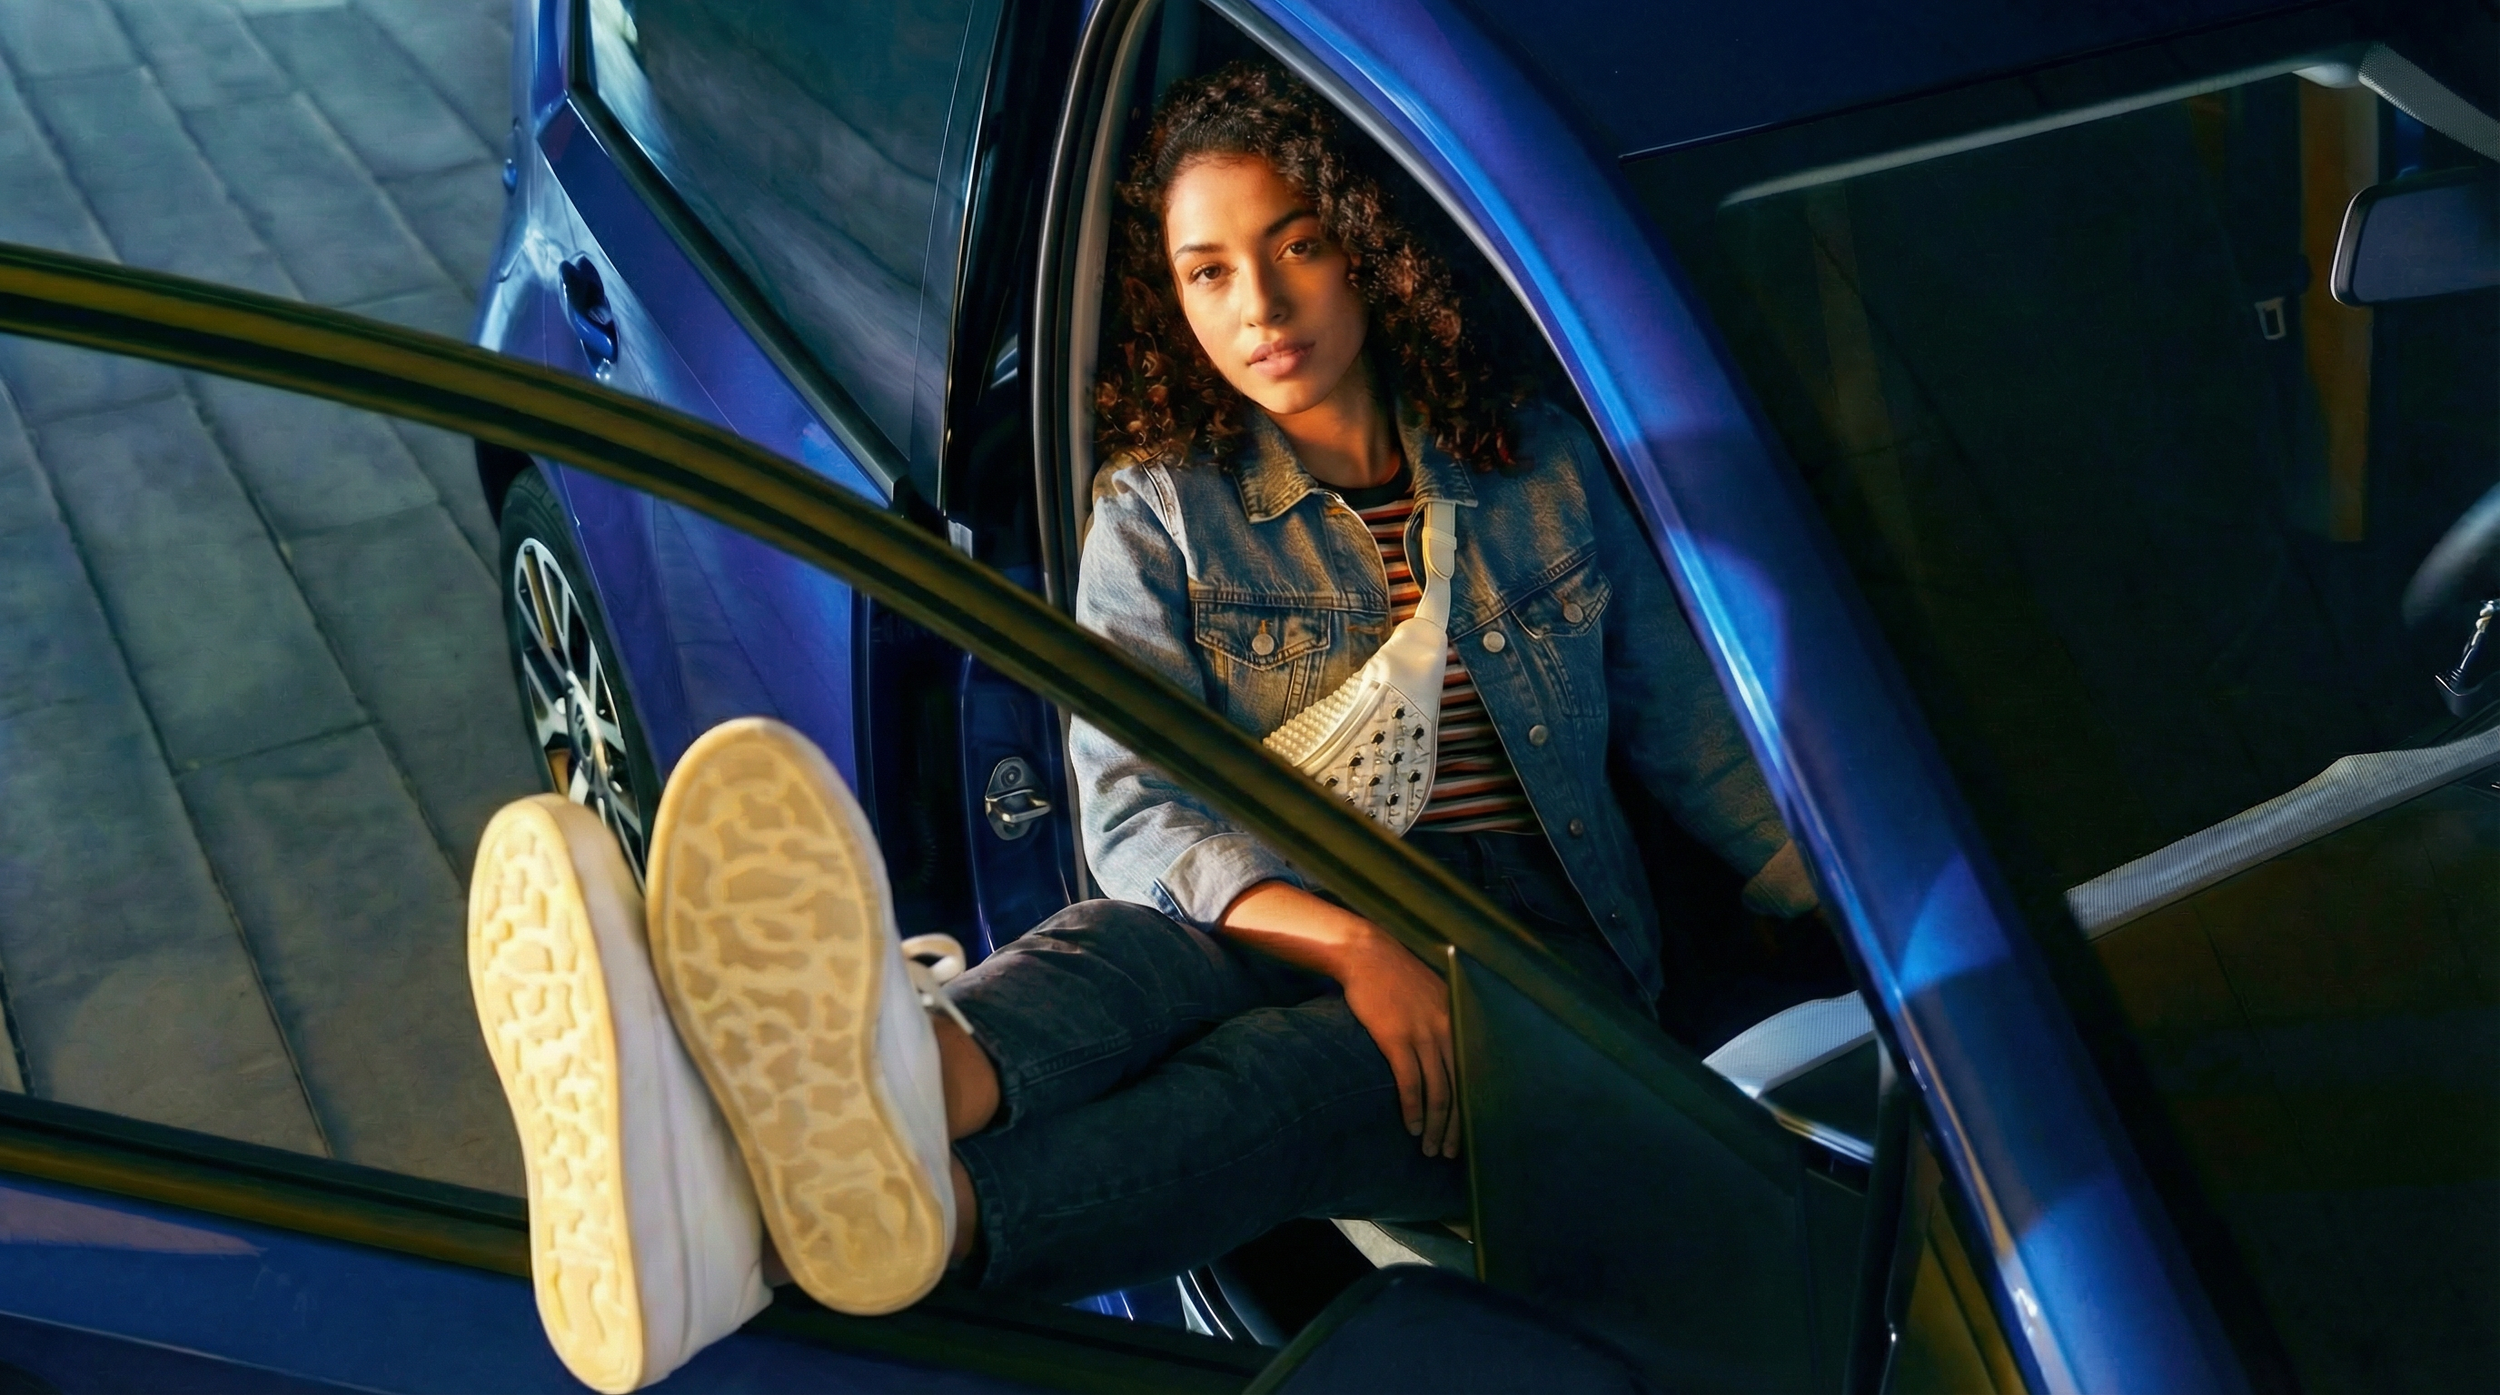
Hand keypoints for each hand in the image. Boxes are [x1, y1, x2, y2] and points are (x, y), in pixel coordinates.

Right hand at [1216, 881, 1461, 1157]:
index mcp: (1460, 1020)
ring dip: (1434, 1125)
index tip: (1466, 1133)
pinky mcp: (1397, 1038)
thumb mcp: (1432, 995)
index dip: (1471, 1109)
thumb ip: (1444, 1023)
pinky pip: (1410, 1083)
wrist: (1366, 953)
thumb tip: (1446, 1058)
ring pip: (1438, 1092)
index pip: (1473, 1075)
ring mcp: (1423, 1034)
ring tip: (1428, 1148)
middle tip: (1448, 1152)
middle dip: (1455, 1127)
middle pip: (1460, 1090)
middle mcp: (1448, 1029)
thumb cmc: (1394, 976)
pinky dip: (1413, 1110)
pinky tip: (1411, 1127)